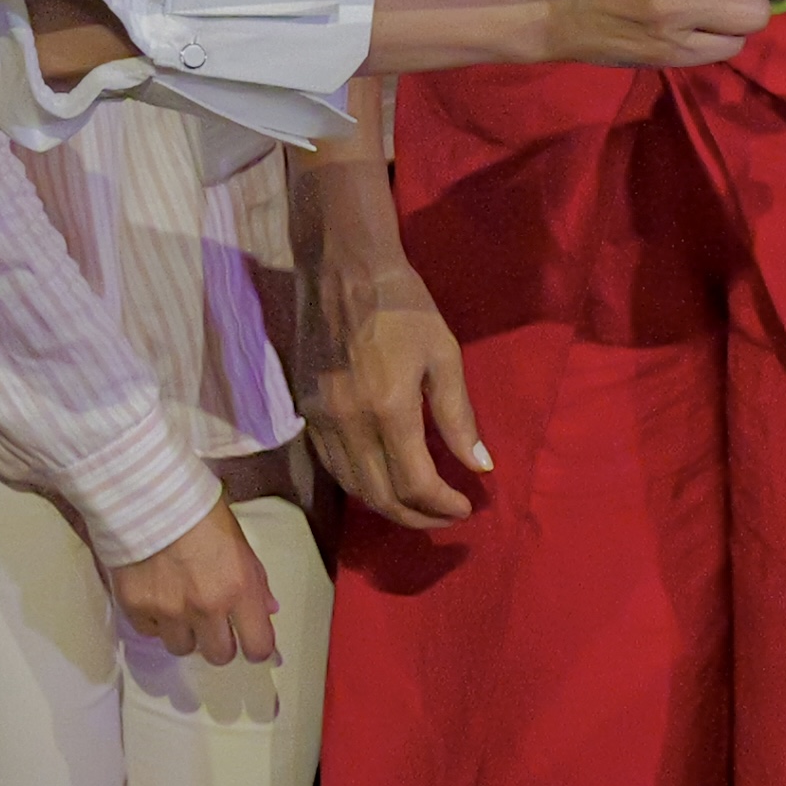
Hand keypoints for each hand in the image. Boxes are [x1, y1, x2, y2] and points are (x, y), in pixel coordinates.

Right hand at [106, 495, 283, 666]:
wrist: (147, 493)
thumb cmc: (200, 510)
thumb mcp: (239, 540)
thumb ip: (254, 579)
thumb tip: (267, 609)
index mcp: (239, 589)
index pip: (257, 647)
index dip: (255, 647)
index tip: (249, 640)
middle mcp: (206, 608)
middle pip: (218, 656)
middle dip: (218, 641)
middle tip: (211, 620)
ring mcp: (169, 612)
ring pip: (181, 648)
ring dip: (184, 631)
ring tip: (178, 603)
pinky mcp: (136, 609)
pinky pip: (149, 632)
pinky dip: (154, 619)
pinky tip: (155, 593)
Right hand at [296, 250, 488, 529]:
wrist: (346, 269)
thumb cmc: (405, 307)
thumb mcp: (444, 355)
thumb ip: (459, 417)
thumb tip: (480, 466)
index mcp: (389, 408)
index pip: (415, 484)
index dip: (442, 505)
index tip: (466, 506)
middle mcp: (350, 423)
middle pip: (381, 497)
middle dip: (418, 517)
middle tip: (446, 516)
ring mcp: (321, 420)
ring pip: (353, 487)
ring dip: (388, 506)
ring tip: (419, 506)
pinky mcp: (305, 412)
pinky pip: (331, 466)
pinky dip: (359, 484)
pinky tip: (381, 480)